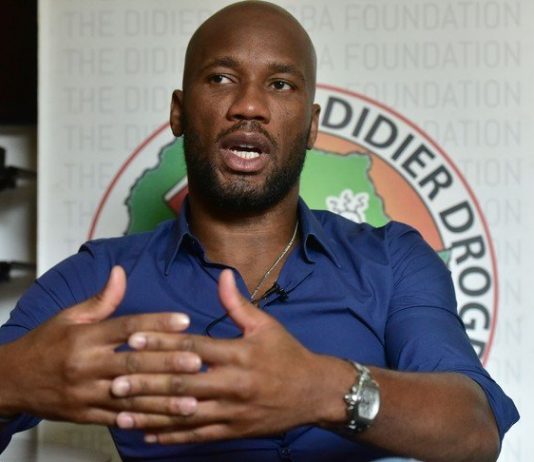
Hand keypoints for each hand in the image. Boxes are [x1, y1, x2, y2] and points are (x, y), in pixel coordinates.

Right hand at [0, 266, 201, 424]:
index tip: (184, 321)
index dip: (156, 323)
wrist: (11, 380)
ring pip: (130, 397)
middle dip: (167, 363)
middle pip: (133, 363)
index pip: (126, 327)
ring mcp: (86, 393)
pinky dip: (142, 420)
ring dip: (163, 399)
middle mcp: (86, 365)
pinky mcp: (85, 415)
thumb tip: (120, 272)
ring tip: (191, 400)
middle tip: (197, 361)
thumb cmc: (44, 344)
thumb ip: (101, 299)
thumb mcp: (68, 317)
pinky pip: (117, 419)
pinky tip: (165, 421)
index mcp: (85, 337)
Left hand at [112, 269, 351, 442]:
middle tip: (114, 382)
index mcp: (238, 354)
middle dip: (146, 383)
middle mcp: (232, 384)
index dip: (161, 343)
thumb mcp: (266, 325)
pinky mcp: (234, 431)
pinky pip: (198, 435)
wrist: (314, 393)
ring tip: (120, 415)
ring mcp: (232, 411)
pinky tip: (148, 435)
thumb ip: (238, 304)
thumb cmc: (288, 354)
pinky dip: (172, 436)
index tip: (133, 339)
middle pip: (182, 383)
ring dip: (151, 415)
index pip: (192, 347)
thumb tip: (223, 275)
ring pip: (185, 414)